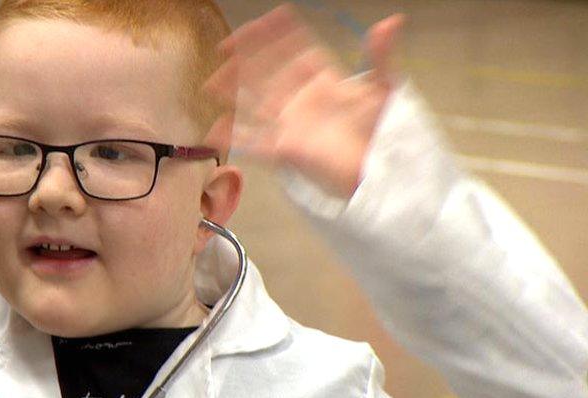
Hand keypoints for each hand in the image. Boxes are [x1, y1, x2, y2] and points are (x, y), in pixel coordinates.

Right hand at [205, 4, 404, 197]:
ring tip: (212, 82)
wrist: (373, 170)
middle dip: (244, 58)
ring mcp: (288, 123)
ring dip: (232, 91)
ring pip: (253, 101)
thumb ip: (381, 55)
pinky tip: (215, 131)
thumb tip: (392, 20)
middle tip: (226, 44)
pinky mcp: (283, 149)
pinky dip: (233, 137)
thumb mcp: (383, 88)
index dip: (277, 33)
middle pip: (266, 72)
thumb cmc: (376, 130)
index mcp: (320, 79)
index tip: (265, 19)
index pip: (293, 49)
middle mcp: (298, 98)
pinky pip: (253, 142)